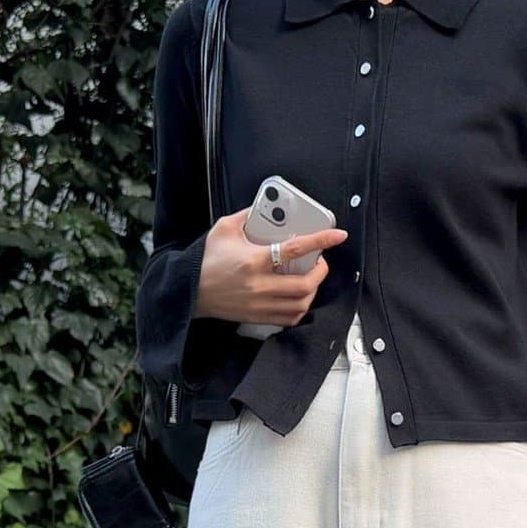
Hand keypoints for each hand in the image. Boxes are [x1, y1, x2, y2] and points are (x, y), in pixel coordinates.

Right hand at [193, 206, 348, 327]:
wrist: (189, 291)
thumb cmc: (205, 261)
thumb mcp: (224, 229)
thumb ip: (249, 216)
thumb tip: (268, 208)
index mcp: (253, 261)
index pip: (295, 249)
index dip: (320, 240)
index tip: (337, 236)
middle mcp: (259, 286)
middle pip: (304, 285)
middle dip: (320, 273)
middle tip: (320, 263)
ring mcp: (259, 305)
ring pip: (300, 305)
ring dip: (312, 292)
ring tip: (311, 280)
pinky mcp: (257, 317)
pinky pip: (288, 319)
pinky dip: (300, 309)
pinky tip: (299, 298)